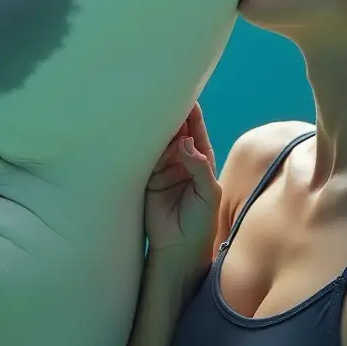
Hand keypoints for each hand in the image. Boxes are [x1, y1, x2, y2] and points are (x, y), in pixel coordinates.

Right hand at [144, 102, 221, 259]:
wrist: (179, 249)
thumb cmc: (201, 223)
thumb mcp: (209, 194)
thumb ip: (200, 168)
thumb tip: (185, 142)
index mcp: (202, 160)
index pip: (196, 131)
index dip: (192, 114)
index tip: (186, 96)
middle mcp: (182, 160)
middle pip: (176, 131)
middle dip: (171, 115)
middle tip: (162, 96)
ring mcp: (164, 168)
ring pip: (158, 141)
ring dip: (155, 127)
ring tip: (148, 109)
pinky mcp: (148, 178)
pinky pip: (144, 156)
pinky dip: (141, 145)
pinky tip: (136, 132)